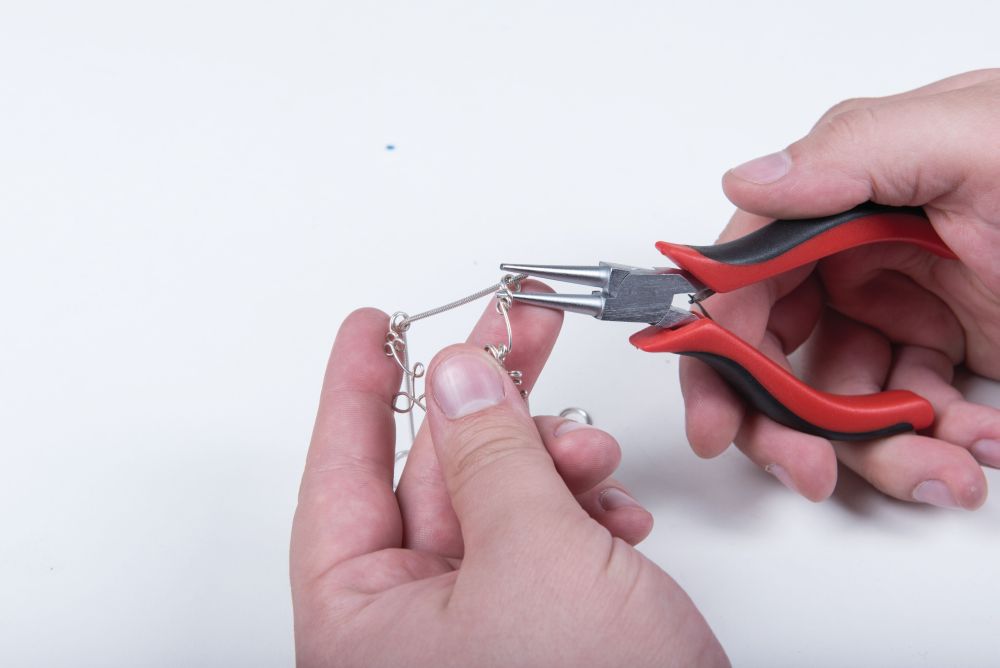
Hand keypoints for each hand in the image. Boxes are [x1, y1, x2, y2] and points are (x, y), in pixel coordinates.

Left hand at [291, 297, 727, 665]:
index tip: (370, 325)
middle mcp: (406, 629)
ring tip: (591, 446)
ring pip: (495, 501)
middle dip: (485, 402)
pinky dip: (578, 508)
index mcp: (361, 622)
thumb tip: (457, 376)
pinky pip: (540, 539)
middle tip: (514, 328)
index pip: (339, 476)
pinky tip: (614, 506)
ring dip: (549, 460)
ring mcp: (474, 629)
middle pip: (430, 475)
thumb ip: (490, 455)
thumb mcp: (535, 557)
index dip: (354, 388)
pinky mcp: (534, 630)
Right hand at [681, 69, 999, 507]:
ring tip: (940, 470)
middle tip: (810, 471)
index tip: (717, 415)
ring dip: (876, 451)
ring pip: (835, 400)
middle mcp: (860, 254)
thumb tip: (749, 181)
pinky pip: (904, 418)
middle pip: (772, 352)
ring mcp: (900, 308)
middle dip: (783, 423)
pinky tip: (978, 445)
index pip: (744, 277)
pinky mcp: (943, 356)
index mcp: (848, 197)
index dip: (716, 349)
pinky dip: (932, 447)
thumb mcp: (983, 143)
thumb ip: (856, 153)